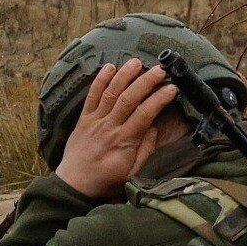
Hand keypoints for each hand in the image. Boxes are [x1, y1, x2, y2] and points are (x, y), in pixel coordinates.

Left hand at [57, 57, 179, 199]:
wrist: (75, 183)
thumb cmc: (107, 179)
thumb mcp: (132, 172)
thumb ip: (144, 149)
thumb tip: (154, 127)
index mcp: (124, 141)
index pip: (144, 114)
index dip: (158, 100)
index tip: (172, 88)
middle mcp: (109, 127)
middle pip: (129, 99)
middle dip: (145, 82)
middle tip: (160, 70)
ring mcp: (95, 120)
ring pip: (110, 93)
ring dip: (124, 76)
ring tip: (137, 62)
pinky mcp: (83, 118)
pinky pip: (91, 96)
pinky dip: (99, 81)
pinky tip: (108, 67)